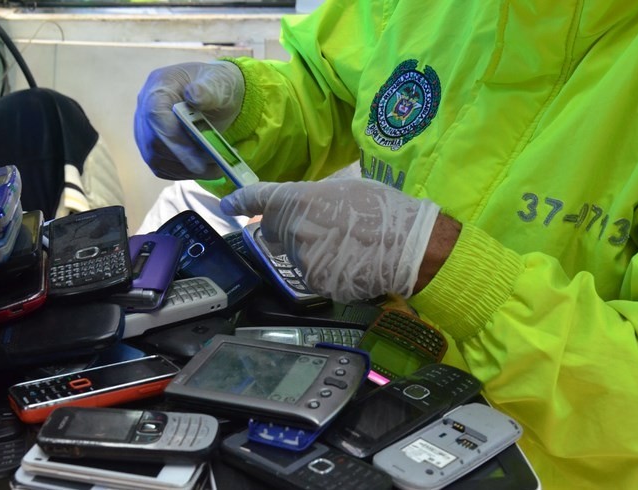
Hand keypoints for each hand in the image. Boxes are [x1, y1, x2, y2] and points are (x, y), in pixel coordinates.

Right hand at [134, 61, 244, 179]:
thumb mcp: (220, 82)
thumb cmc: (217, 86)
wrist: (216, 96)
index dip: (173, 136)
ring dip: (187, 169)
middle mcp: (145, 108)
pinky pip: (162, 168)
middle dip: (184, 158)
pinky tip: (207, 169)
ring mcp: (145, 130)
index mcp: (159, 86)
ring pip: (156, 159)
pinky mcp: (152, 148)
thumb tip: (195, 95)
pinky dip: (185, 173)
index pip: (155, 114)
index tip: (197, 155)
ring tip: (218, 166)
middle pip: (153, 141)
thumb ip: (209, 89)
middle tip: (215, 163)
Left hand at [220, 179, 440, 301]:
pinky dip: (326, 269)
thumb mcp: (346, 189)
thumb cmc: (383, 210)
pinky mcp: (315, 282)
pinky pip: (313, 274)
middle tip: (322, 227)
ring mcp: (302, 259)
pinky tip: (349, 263)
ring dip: (311, 250)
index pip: (258, 198)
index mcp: (298, 199)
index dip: (240, 201)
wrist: (408, 247)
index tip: (228, 206)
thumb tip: (301, 207)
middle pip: (276, 230)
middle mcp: (292, 229)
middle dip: (288, 229)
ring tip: (346, 245)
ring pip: (295, 255)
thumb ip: (313, 198)